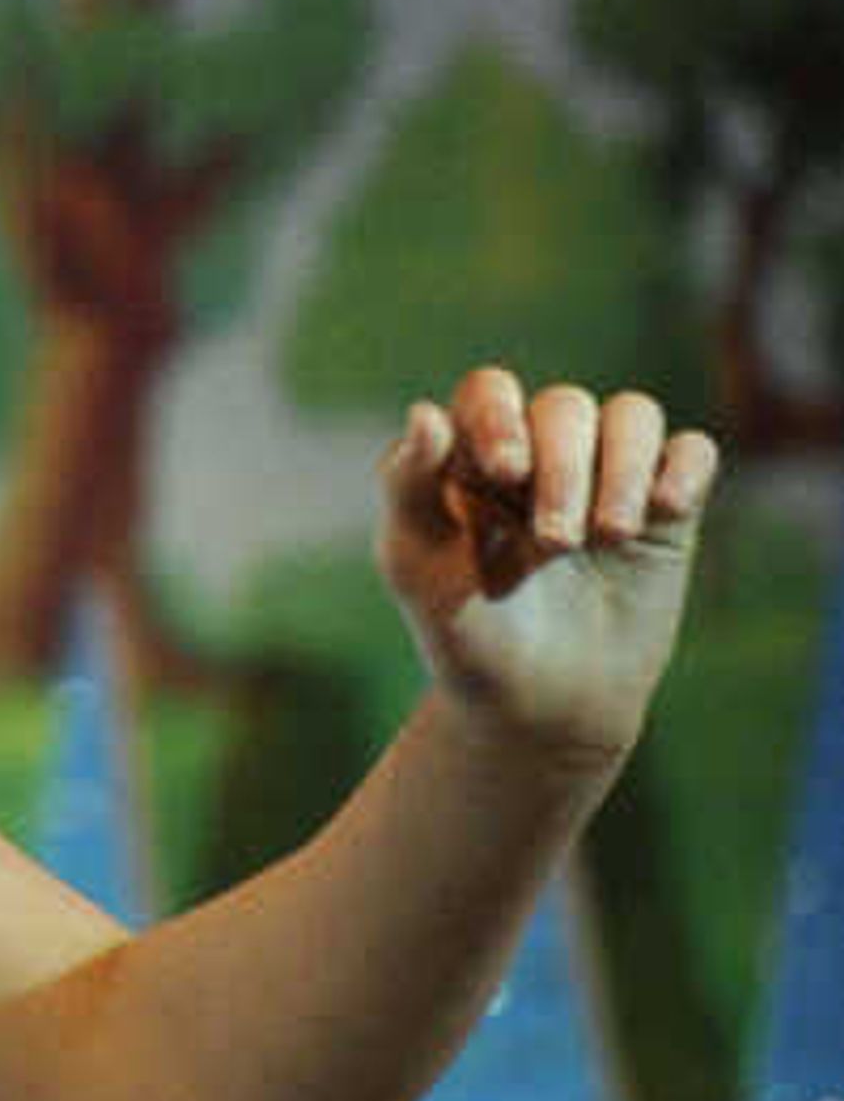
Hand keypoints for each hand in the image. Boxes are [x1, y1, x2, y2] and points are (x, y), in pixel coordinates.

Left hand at [379, 364, 716, 776]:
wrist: (539, 707)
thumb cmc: (467, 637)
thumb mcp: (418, 569)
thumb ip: (410, 488)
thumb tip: (423, 411)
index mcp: (475, 458)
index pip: (492, 393)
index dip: (500, 417)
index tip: (506, 473)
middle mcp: (543, 455)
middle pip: (565, 407)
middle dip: (563, 469)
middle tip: (554, 545)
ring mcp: (608, 476)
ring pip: (633, 416)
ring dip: (624, 467)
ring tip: (610, 535)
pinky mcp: (665, 508)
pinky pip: (691, 452)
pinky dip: (683, 469)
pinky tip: (665, 510)